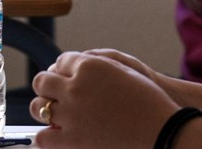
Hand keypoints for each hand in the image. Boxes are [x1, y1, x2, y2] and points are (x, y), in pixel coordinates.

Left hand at [31, 51, 177, 147]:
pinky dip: (45, 135)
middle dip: (47, 86)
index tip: (66, 78)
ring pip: (39, 107)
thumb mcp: (123, 69)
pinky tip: (53, 134)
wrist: (163, 130)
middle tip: (52, 93)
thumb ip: (95, 65)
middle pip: (43, 81)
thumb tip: (74, 65)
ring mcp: (71, 114)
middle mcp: (75, 87)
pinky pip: (44, 136)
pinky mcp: (72, 140)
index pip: (61, 62)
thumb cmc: (149, 99)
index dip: (63, 71)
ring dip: (43, 108)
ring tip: (50, 112)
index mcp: (88, 66)